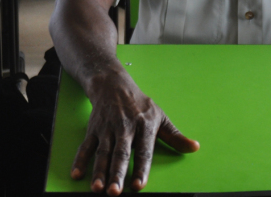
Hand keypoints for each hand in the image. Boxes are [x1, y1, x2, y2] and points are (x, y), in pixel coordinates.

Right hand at [73, 70, 198, 193]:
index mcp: (144, 126)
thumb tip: (194, 148)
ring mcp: (107, 128)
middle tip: (114, 192)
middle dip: (116, 173)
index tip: (138, 186)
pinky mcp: (93, 129)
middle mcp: (125, 127)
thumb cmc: (139, 104)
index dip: (141, 169)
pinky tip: (77, 174)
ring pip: (102, 152)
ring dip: (99, 171)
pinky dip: (80, 160)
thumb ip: (175, 136)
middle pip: (120, 154)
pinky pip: (85, 146)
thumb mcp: (159, 116)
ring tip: (97, 188)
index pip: (143, 151)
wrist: (112, 84)